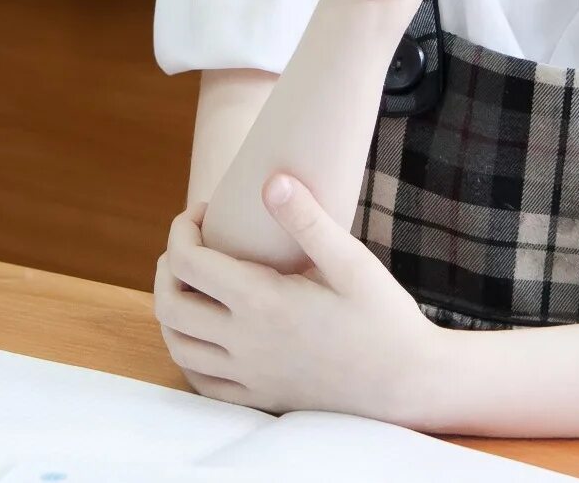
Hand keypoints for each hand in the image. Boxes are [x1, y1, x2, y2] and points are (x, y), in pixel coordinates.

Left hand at [155, 179, 439, 417]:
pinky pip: (199, 382)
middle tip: (191, 242)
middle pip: (170, 304)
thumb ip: (307, 220)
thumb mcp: (352, 262)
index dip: (182, 229)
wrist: (409, 384)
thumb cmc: (385, 318)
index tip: (203, 212)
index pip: (188, 263)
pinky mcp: (259, 398)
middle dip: (168, 265)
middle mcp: (245, 344)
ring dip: (171, 307)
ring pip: (177, 344)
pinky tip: (202, 333)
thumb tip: (272, 179)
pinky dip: (186, 352)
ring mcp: (249, 376)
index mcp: (262, 304)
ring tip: (191, 282)